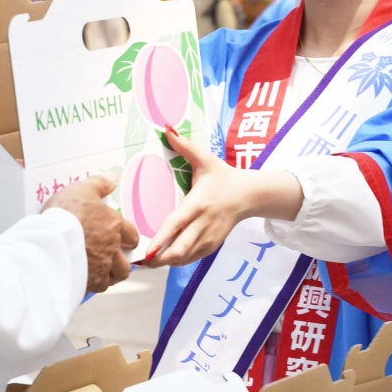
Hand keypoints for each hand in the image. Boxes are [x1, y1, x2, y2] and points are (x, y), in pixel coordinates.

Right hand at [43, 174, 138, 293]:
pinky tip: (85, 279)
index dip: (128, 239)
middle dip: (122, 262)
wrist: (49, 240)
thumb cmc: (66, 214)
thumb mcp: (82, 190)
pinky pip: (96, 288)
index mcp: (114, 226)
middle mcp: (111, 249)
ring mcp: (101, 268)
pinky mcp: (88, 282)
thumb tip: (114, 176)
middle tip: (113, 259)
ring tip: (101, 272)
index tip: (123, 240)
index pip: (133, 236)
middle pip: (127, 263)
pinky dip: (93, 284)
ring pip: (115, 278)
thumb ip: (99, 184)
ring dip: (110, 276)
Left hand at [143, 127, 302, 266]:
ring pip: (185, 257)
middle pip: (180, 248)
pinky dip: (178, 261)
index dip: (161, 239)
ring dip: (166, 262)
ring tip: (149, 262)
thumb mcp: (206, 160)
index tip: (148, 249)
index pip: (176, 224)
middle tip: (142, 260)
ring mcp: (209, 237)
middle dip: (160, 258)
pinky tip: (165, 260)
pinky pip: (192, 259)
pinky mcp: (213, 245)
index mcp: (198, 204)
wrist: (250, 195)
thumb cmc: (224, 177)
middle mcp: (203, 224)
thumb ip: (186, 146)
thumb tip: (167, 129)